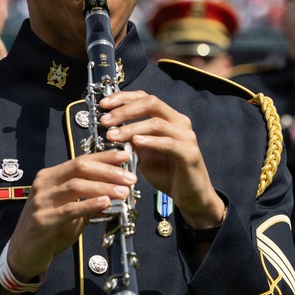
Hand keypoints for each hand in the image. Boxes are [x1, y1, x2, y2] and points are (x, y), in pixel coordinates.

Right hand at [7, 149, 134, 280]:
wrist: (24, 254)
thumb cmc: (50, 229)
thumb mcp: (70, 210)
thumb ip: (88, 199)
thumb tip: (117, 189)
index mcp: (50, 176)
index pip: (80, 160)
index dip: (104, 157)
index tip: (125, 155)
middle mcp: (44, 184)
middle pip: (80, 168)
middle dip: (108, 171)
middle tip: (130, 177)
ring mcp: (41, 201)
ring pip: (76, 186)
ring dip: (103, 187)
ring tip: (123, 191)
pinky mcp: (43, 220)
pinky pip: (70, 209)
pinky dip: (89, 204)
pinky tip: (105, 202)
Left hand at [98, 91, 223, 229]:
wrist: (189, 196)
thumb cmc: (167, 173)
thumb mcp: (143, 154)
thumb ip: (132, 140)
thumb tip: (111, 129)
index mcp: (168, 118)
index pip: (145, 98)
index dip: (123, 98)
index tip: (104, 104)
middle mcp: (179, 122)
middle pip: (151, 103)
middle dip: (125, 110)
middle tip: (105, 121)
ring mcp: (186, 136)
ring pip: (157, 123)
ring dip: (131, 128)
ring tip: (113, 136)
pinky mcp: (190, 153)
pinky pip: (169, 143)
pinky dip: (151, 141)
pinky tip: (136, 143)